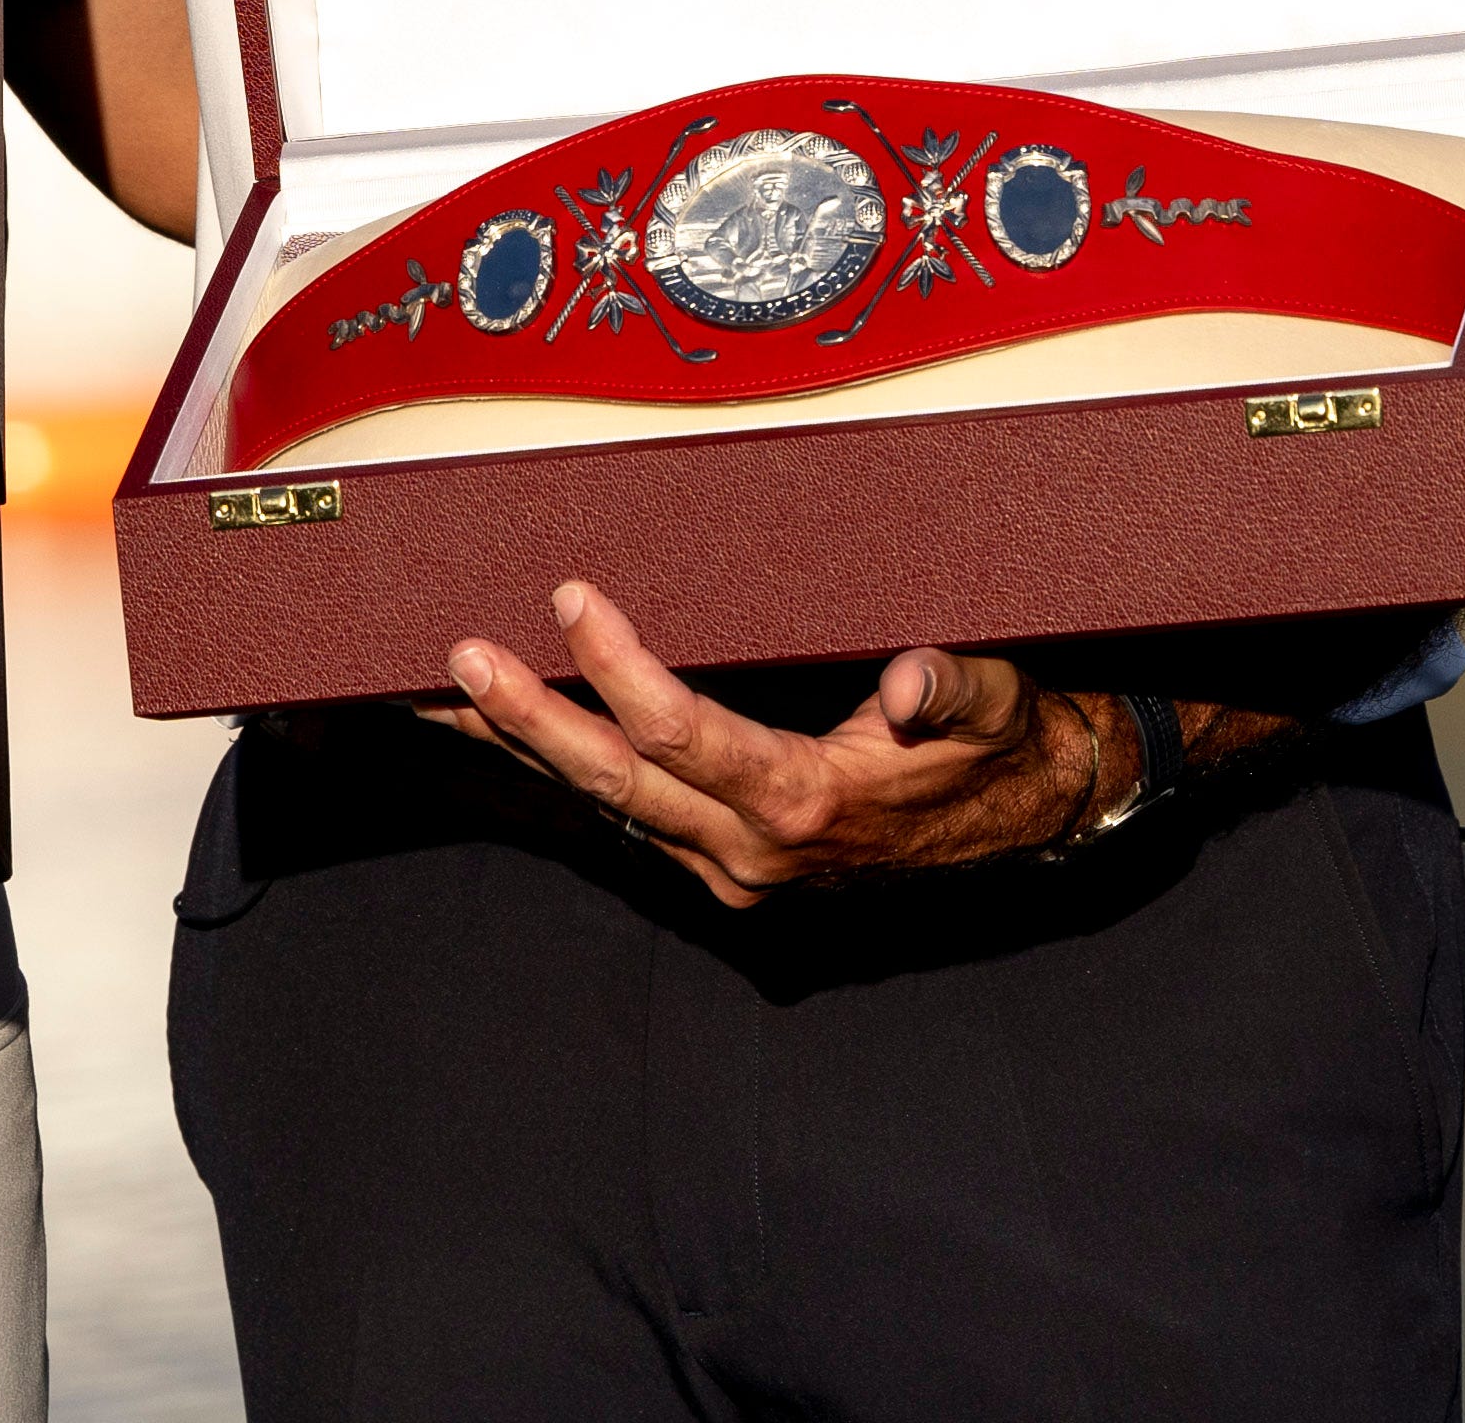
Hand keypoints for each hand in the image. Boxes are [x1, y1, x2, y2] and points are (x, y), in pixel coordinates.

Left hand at [422, 577, 1121, 906]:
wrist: (1023, 818)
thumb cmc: (1001, 747)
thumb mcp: (1000, 706)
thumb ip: (959, 691)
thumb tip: (915, 687)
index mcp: (807, 803)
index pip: (685, 734)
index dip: (620, 669)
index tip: (572, 599)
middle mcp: (754, 849)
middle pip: (617, 782)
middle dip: (531, 719)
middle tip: (460, 660)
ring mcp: (733, 866)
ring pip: (609, 804)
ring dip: (526, 749)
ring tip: (441, 698)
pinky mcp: (725, 862)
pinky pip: (631, 812)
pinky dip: (568, 769)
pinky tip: (513, 728)